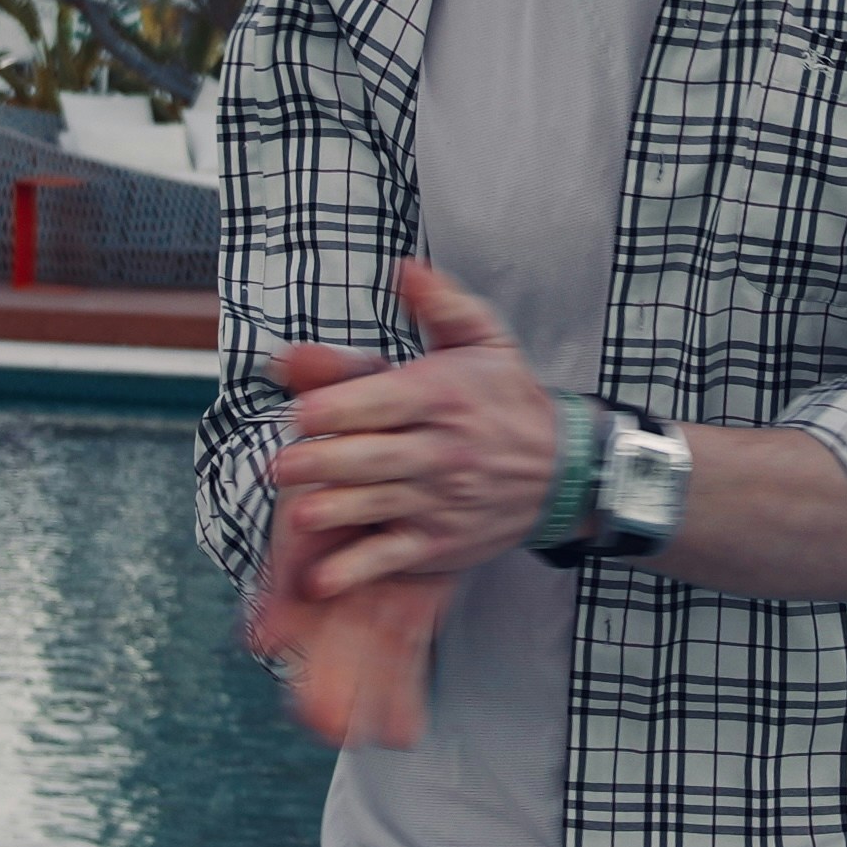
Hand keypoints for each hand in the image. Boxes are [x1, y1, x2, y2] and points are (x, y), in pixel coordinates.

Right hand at [250, 348, 458, 744]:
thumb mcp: (368, 393)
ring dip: (351, 693)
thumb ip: (334, 380)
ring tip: (346, 735)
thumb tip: (290, 356)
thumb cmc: (380, 418)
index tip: (264, 640)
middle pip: (322, 626)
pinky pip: (403, 653)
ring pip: (358, 649)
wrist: (427, 440)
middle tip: (316, 718)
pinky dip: (400, 692)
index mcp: (322, 522)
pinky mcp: (407, 601)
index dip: (280, 603)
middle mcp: (339, 563)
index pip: (295, 565)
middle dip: (319, 671)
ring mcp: (368, 588)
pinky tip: (401, 731)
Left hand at [265, 260, 562, 597]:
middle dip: (324, 463)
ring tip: (298, 515)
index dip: (338, 407)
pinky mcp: (438, 543)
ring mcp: (441, 500)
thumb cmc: (509, 399)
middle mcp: (442, 450)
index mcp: (443, 396)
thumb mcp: (486, 341)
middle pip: (374, 457)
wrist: (566, 470)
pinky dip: (355, 571)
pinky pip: (391, 557)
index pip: (383, 402)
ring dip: (335, 512)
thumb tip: (405, 268)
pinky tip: (319, 579)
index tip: (299, 412)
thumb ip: (441, 304)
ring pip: (378, 506)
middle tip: (280, 465)